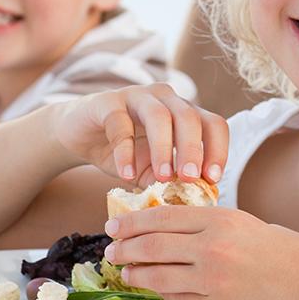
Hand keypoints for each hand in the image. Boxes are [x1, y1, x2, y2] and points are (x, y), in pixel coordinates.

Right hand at [49, 83, 227, 186]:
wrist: (80, 137)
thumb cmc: (124, 153)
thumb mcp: (151, 172)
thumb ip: (171, 183)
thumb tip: (194, 203)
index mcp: (183, 113)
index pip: (213, 124)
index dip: (218, 150)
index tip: (213, 179)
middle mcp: (165, 99)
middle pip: (189, 116)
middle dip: (193, 149)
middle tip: (191, 178)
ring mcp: (136, 96)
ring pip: (159, 115)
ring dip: (163, 148)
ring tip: (162, 177)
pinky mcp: (107, 102)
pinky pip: (120, 123)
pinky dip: (125, 151)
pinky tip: (126, 174)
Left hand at [102, 205, 298, 299]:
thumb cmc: (284, 252)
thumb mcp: (245, 223)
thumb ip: (209, 223)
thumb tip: (171, 223)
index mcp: (219, 219)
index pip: (162, 217)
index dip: (132, 221)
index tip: (115, 225)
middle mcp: (212, 247)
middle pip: (152, 245)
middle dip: (124, 247)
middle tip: (110, 248)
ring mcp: (212, 279)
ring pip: (157, 274)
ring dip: (135, 272)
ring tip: (124, 269)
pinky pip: (176, 297)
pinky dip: (159, 289)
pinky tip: (150, 285)